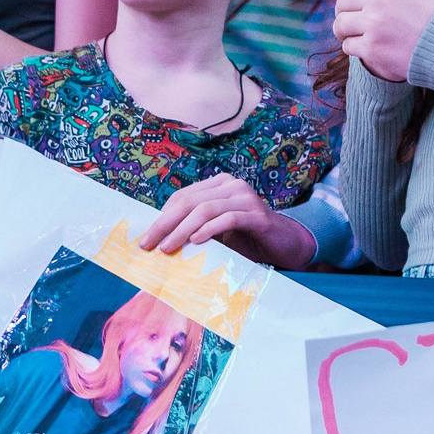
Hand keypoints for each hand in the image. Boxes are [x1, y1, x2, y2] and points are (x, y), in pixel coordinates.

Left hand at [136, 174, 319, 267]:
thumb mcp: (217, 232)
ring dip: (182, 230)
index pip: (182, 197)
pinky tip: (196, 242)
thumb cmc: (248, 239)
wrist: (286, 244)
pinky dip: (209, 230)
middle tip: (149, 244)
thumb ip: (195, 228)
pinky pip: (228, 219)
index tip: (146, 237)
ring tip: (168, 248)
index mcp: (218, 185)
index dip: (162, 216)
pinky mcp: (257, 214)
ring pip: (205, 210)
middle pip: (189, 202)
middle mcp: (231, 185)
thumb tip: (160, 240)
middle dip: (165, 224)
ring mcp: (245, 198)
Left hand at [333, 0, 433, 83]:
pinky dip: (354, 47)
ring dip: (345, 29)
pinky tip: (362, 48)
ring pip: (342, 23)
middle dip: (345, 9)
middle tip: (347, 17)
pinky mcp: (372, 48)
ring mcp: (373, 24)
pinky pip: (349, 45)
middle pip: (344, 0)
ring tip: (351, 34)